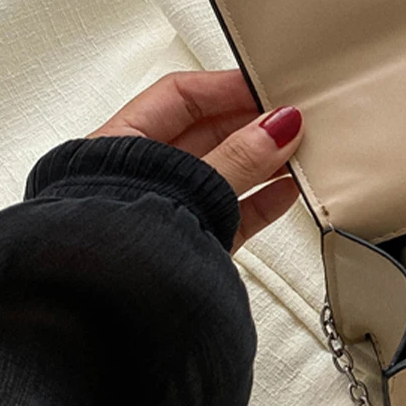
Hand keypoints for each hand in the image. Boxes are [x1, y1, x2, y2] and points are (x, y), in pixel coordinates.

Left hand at [89, 70, 303, 251]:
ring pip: (225, 175)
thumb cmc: (113, 245)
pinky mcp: (191, 246)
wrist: (103, 319)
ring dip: (265, 161)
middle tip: (296, 118)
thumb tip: (277, 128)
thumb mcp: (189, 185)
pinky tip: (290, 189)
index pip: (180, 97)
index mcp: (118, 147)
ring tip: (302, 151)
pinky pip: (234, 213)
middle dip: (253, 125)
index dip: (227, 87)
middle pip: (208, 134)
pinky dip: (264, 200)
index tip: (269, 85)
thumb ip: (239, 157)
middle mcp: (141, 177)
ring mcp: (167, 212)